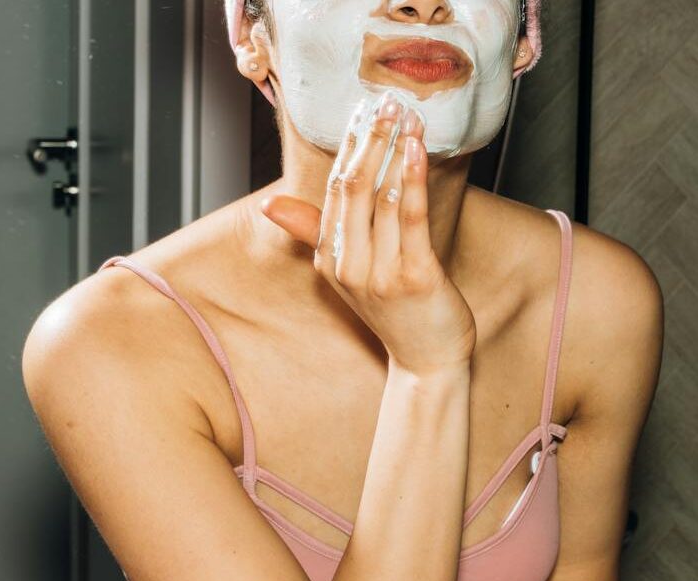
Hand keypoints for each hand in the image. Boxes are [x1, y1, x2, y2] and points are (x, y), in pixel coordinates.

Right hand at [262, 92, 476, 376]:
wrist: (428, 361)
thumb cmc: (397, 314)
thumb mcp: (349, 274)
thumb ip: (315, 234)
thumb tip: (270, 206)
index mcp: (330, 260)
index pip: (333, 192)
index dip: (347, 149)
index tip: (359, 111)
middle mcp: (349, 266)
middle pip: (353, 189)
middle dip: (368, 141)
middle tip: (383, 102)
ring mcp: (381, 273)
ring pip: (381, 198)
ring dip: (394, 151)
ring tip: (404, 116)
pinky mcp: (415, 277)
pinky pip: (410, 218)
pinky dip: (412, 180)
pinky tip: (417, 150)